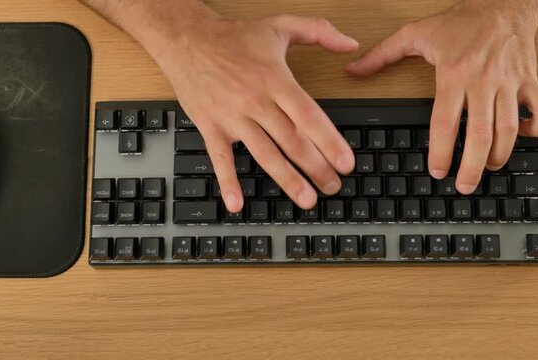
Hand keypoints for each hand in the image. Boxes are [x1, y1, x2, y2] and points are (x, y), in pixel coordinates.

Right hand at [151, 12, 357, 212]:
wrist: (186, 38)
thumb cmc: (233, 36)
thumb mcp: (280, 24)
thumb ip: (319, 31)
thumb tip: (351, 43)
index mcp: (275, 79)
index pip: (308, 116)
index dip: (329, 142)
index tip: (345, 163)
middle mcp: (255, 100)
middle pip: (292, 141)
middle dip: (316, 168)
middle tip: (333, 187)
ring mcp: (232, 116)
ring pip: (264, 154)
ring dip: (287, 180)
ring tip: (306, 199)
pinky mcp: (210, 126)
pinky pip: (220, 159)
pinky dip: (228, 182)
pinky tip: (237, 204)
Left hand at [345, 0, 537, 193]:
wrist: (503, 1)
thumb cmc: (460, 20)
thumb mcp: (415, 33)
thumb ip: (381, 55)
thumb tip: (352, 70)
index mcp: (454, 73)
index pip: (445, 122)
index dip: (440, 152)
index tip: (436, 171)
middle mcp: (484, 81)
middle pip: (480, 134)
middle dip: (472, 167)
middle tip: (464, 186)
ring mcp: (510, 82)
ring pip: (509, 128)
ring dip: (499, 155)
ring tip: (487, 169)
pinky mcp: (530, 79)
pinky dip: (536, 129)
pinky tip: (520, 137)